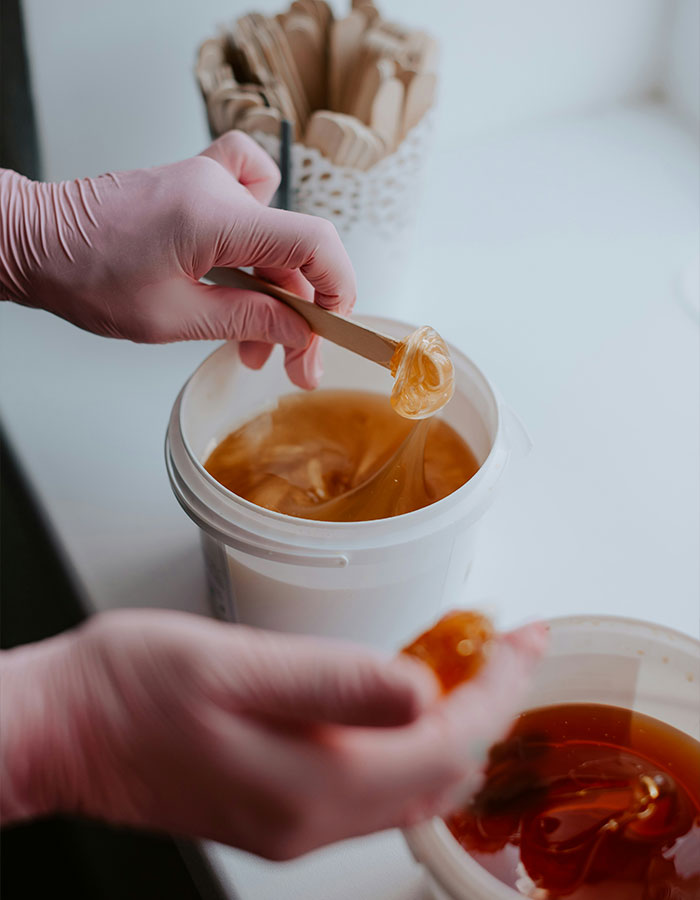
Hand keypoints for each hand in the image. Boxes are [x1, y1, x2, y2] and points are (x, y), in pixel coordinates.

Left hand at [0, 132, 355, 387]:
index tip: (331, 329)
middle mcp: (218, 188)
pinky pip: (252, 201)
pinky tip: (246, 272)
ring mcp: (209, 181)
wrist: (36, 240)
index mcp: (213, 217)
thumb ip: (246, 320)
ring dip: (273, 295)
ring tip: (255, 345)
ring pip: (273, 240)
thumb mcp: (171, 317)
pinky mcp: (198, 187)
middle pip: (294, 251)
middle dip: (299, 313)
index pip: (312, 241)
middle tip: (293, 365)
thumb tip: (299, 331)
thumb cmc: (84, 274)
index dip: (337, 288)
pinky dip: (260, 242)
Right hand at [0, 609, 544, 858]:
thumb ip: (335, 682)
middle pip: (442, 774)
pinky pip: (375, 787)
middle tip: (509, 648)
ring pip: (414, 787)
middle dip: (490, 708)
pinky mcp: (279, 811)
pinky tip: (407, 702)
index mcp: (313, 780)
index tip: (525, 639)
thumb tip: (423, 690)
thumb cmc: (132, 686)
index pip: (447, 742)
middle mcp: (314, 818)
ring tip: (472, 668)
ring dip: (455, 728)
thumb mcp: (235, 664)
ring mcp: (296, 823)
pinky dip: (411, 744)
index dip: (498, 688)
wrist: (66, 728)